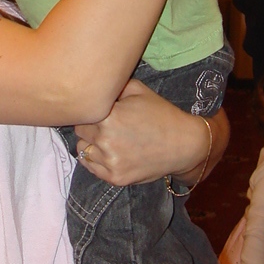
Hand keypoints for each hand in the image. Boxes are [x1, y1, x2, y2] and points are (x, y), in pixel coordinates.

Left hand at [74, 79, 218, 187]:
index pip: (81, 113)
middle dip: (89, 127)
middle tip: (105, 125)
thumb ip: (112, 86)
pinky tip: (110, 152)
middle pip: (80, 132)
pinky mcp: (115, 178)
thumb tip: (92, 85)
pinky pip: (91, 168)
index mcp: (108, 117)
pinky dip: (96, 160)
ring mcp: (110, 162)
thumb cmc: (161, 114)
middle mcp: (106, 141)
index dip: (89, 111)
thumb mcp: (137, 90)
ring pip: (83, 151)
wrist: (184, 144)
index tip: (98, 112)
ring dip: (91, 144)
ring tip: (108, 140)